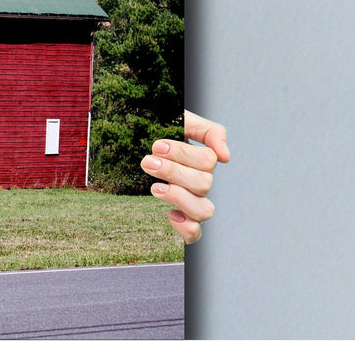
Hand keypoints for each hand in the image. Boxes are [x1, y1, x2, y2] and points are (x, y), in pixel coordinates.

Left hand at [142, 110, 229, 243]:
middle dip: (173, 172)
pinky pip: (194, 233)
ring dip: (179, 197)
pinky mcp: (180, 219)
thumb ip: (208, 131)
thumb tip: (225, 157)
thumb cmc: (157, 130)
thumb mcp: (181, 120)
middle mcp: (200, 183)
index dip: (183, 154)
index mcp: (202, 160)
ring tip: (155, 188)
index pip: (207, 160)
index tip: (156, 146)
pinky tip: (170, 215)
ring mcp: (191, 202)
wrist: (129, 142)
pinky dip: (186, 228)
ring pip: (204, 210)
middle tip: (148, 162)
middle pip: (204, 184)